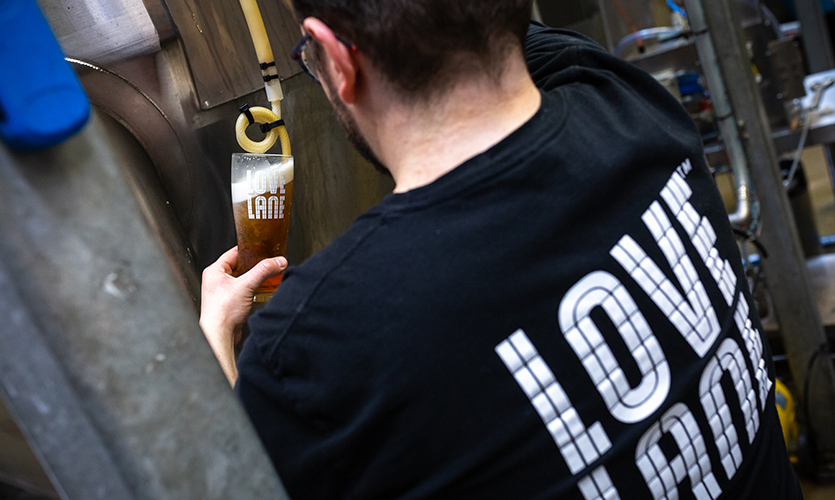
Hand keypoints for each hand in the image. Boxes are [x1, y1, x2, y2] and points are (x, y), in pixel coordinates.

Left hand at [199, 246, 286, 385]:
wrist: (220, 335)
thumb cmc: (222, 312)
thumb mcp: (246, 285)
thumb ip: (264, 271)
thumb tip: (278, 262)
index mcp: (215, 271)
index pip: (234, 253)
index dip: (249, 250)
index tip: (262, 250)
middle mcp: (217, 281)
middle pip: (241, 267)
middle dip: (256, 267)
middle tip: (268, 265)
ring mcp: (224, 293)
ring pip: (244, 280)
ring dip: (257, 280)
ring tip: (268, 279)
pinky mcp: (231, 304)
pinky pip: (246, 293)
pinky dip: (255, 292)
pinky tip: (264, 294)